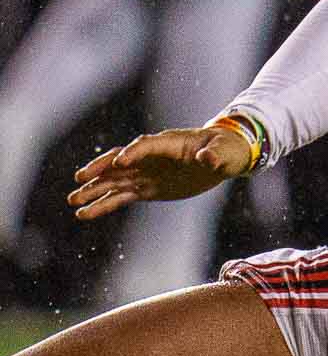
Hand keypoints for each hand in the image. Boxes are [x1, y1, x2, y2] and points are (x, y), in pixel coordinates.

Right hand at [67, 128, 254, 220]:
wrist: (224, 157)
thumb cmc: (225, 148)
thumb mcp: (224, 151)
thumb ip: (214, 155)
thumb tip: (208, 158)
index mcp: (169, 143)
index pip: (144, 145)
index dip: (132, 152)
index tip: (119, 162)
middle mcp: (151, 157)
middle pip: (119, 161)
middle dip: (100, 169)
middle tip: (80, 179)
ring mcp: (146, 173)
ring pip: (115, 180)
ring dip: (94, 190)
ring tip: (73, 201)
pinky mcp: (147, 188)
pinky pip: (122, 196)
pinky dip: (104, 204)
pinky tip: (85, 213)